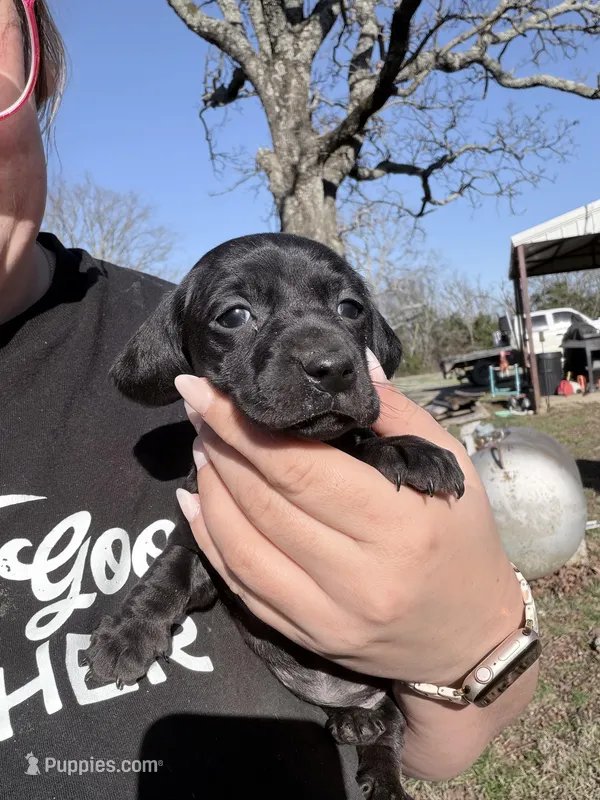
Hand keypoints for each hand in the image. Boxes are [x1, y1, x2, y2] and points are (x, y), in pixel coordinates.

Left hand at [174, 353, 523, 685]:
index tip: (201, 390)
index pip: (300, 469)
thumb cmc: (463, 541)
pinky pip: (241, 587)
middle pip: (264, 504)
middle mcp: (358, 576)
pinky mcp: (308, 638)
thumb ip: (398, 412)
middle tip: (201, 410)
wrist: (473, 637)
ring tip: (202, 449)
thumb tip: (352, 361)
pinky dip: (209, 541)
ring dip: (210, 490)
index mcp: (396, 524)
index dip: (241, 427)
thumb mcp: (450, 467)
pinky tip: (196, 504)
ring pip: (241, 548)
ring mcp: (327, 615)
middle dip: (220, 448)